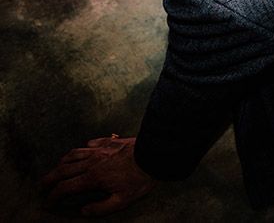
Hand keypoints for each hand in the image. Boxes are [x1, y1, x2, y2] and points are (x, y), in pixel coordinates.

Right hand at [41, 136, 155, 215]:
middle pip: (63, 169)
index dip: (53, 196)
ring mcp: (101, 148)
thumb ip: (101, 208)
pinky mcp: (111, 140)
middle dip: (50, 178)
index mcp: (93, 177)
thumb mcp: (122, 200)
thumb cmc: (140, 178)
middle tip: (42, 185)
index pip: (65, 187)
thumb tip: (84, 211)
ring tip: (58, 167)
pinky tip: (84, 150)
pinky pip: (91, 142)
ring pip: (74, 153)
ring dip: (62, 161)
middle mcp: (93, 161)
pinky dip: (83, 148)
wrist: (154, 153)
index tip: (47, 202)